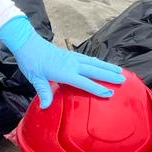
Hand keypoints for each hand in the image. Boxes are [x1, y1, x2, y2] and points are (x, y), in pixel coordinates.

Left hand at [0, 15, 124, 109]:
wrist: (27, 43)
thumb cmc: (31, 62)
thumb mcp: (35, 78)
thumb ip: (43, 92)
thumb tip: (46, 107)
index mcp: (64, 72)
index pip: (84, 82)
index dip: (97, 88)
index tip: (110, 93)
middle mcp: (71, 64)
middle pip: (94, 70)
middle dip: (109, 76)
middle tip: (123, 80)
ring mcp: (72, 58)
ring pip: (94, 63)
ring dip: (107, 67)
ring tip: (120, 71)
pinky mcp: (70, 54)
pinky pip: (88, 58)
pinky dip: (98, 61)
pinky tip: (103, 64)